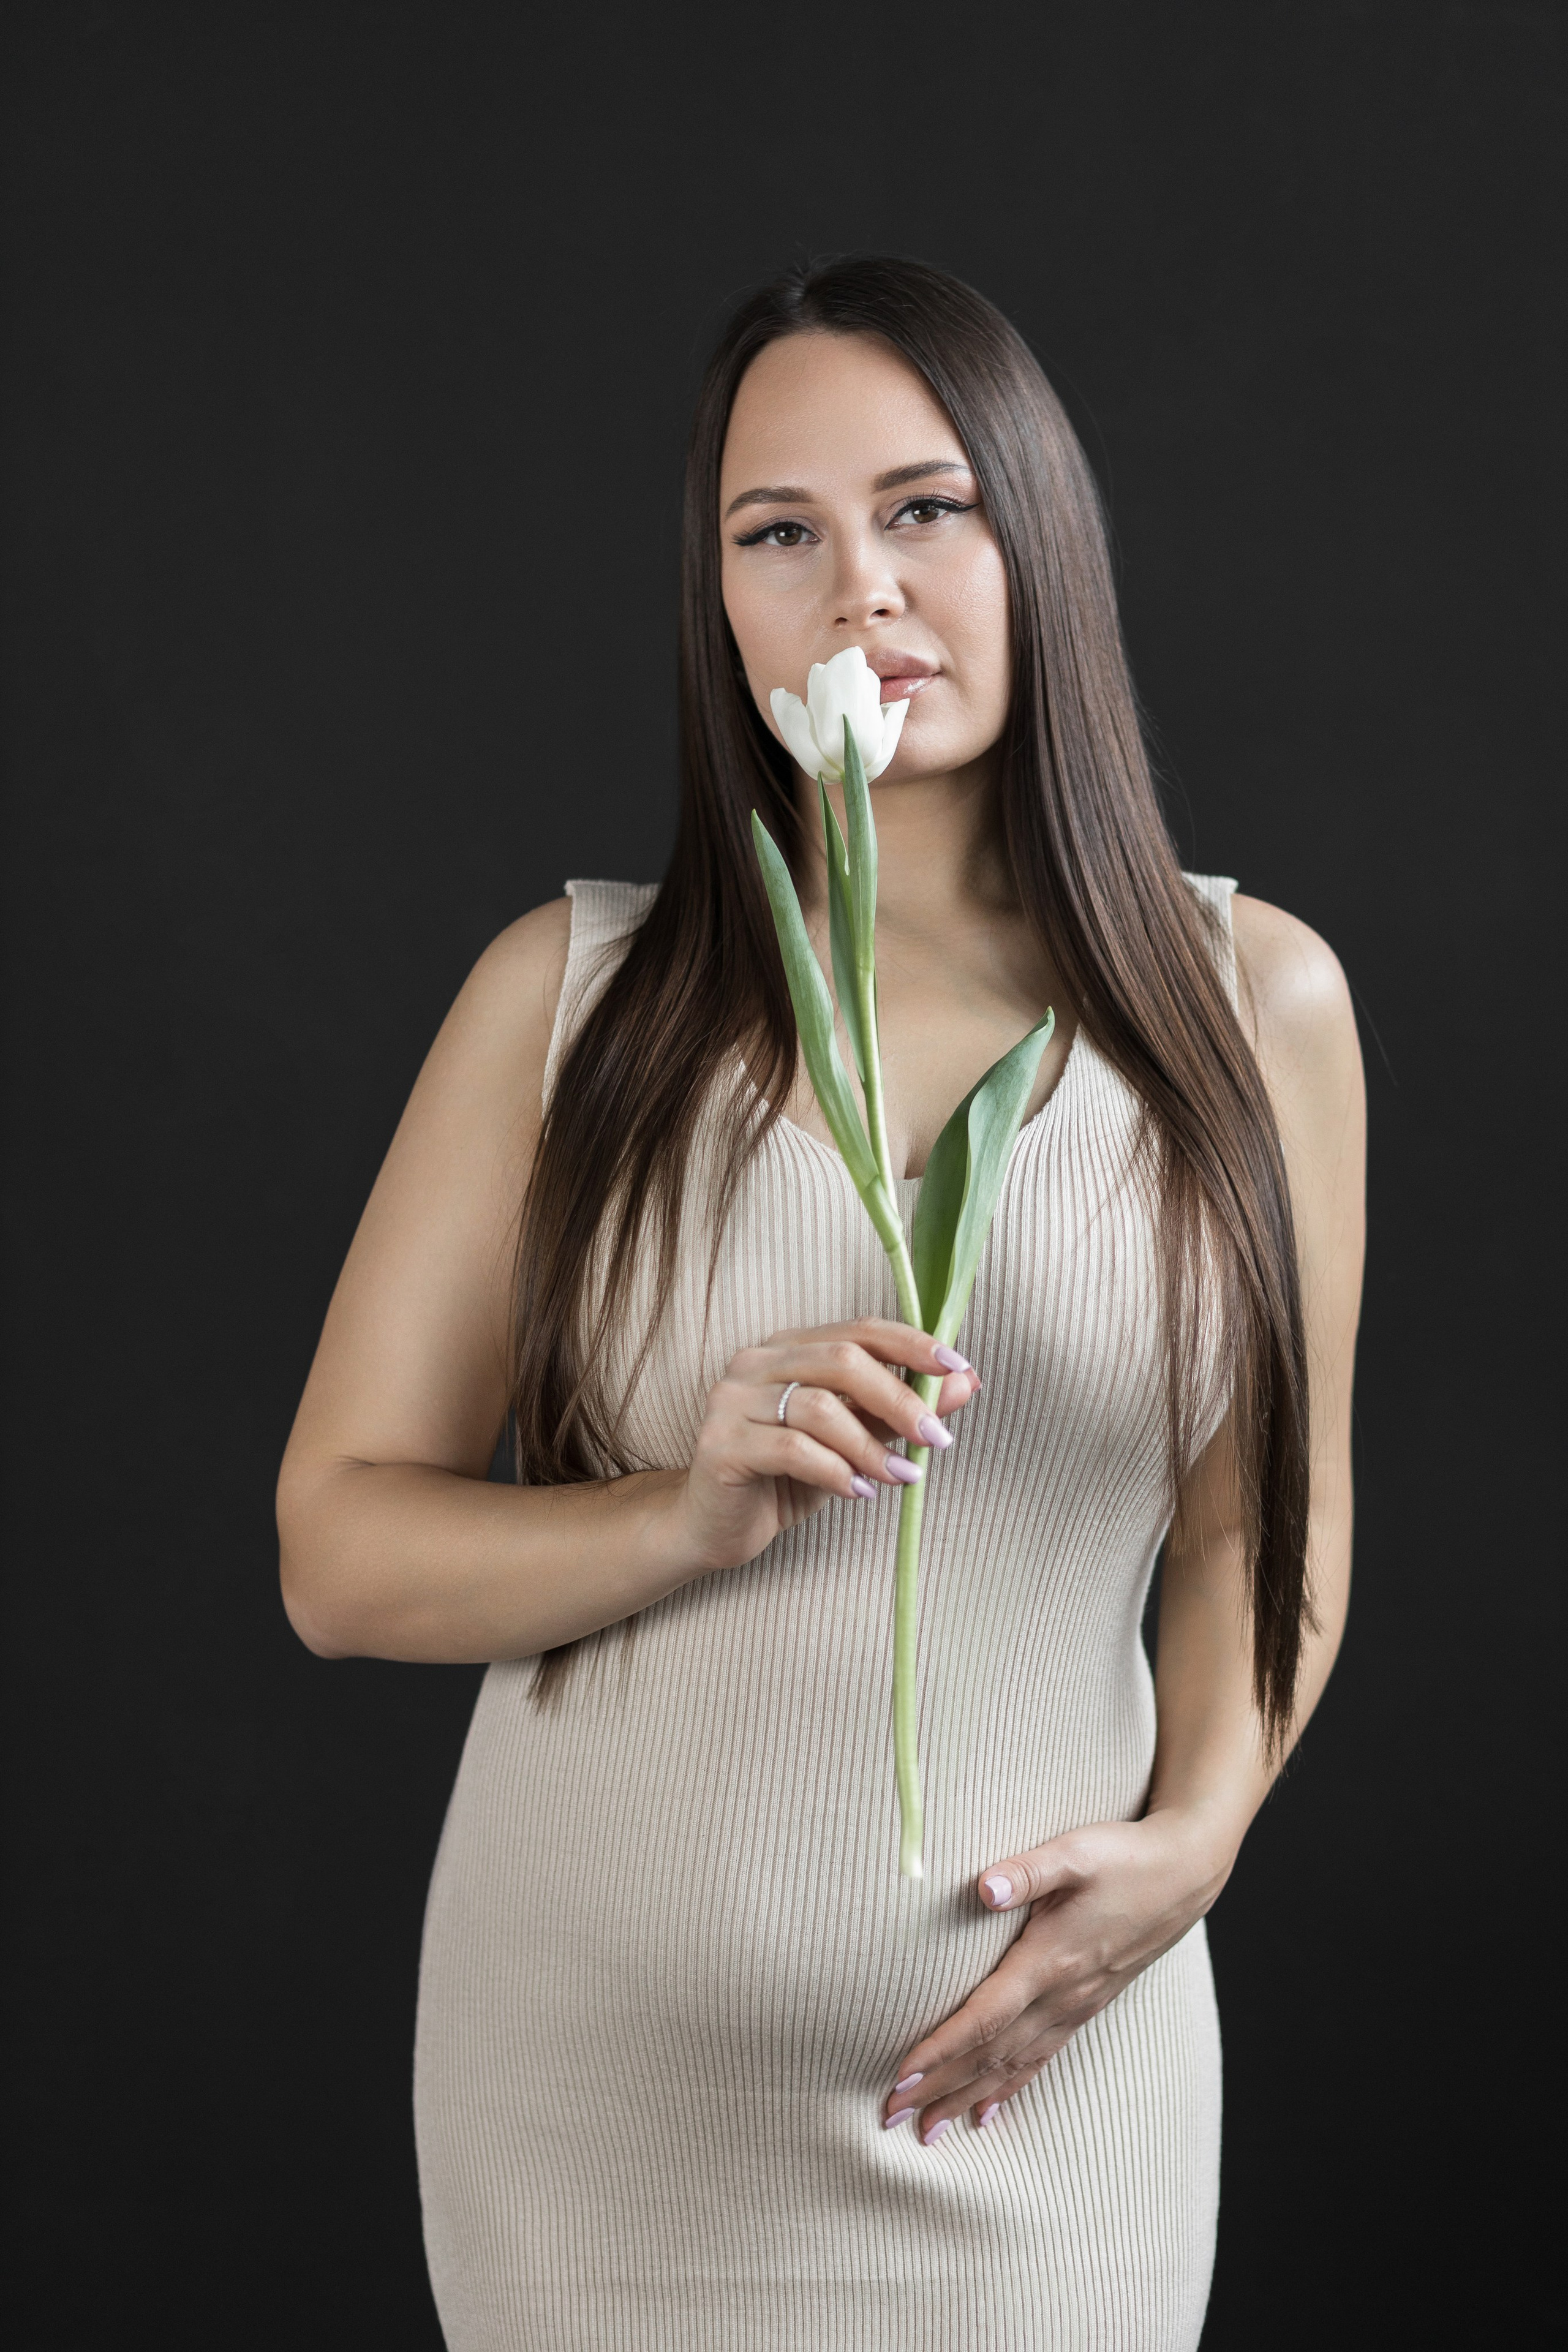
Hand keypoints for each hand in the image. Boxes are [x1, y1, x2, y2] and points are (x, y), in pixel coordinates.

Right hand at [671, 1315, 980, 1574]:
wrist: (714, 1526)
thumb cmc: (785, 1478)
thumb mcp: (853, 1441)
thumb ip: (899, 1411)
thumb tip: (964, 1384)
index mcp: (788, 1348)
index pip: (859, 1329)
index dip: (912, 1344)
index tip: (958, 1370)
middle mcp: (755, 1363)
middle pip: (842, 1360)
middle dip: (899, 1399)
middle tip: (935, 1438)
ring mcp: (732, 1401)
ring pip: (819, 1406)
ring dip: (871, 1446)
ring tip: (900, 1476)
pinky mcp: (720, 1444)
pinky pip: (792, 1448)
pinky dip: (836, 1470)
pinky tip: (859, 1492)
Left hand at [881, 1807, 1236, 2142]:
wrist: (1184, 1874)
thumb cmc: (1124, 1859)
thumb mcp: (1074, 1853)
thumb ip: (1026, 1872)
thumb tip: (982, 1887)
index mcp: (1050, 1961)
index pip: (985, 2018)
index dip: (941, 2050)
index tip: (902, 2078)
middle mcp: (1061, 1995)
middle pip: (990, 2055)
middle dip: (939, 2089)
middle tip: (890, 2118)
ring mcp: (1076, 2005)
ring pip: (1013, 2066)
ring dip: (967, 2098)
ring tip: (930, 2132)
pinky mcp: (1086, 2005)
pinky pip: (1041, 2059)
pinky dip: (1010, 2088)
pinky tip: (988, 2112)